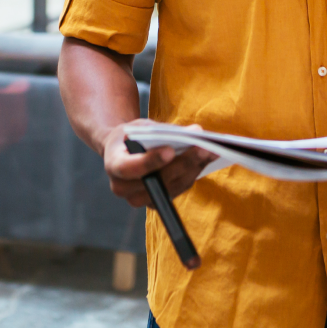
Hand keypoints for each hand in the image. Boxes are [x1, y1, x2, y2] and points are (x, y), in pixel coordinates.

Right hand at [102, 119, 216, 208]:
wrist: (122, 151)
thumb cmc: (132, 135)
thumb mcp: (141, 126)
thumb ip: (163, 130)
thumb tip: (195, 132)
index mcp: (114, 165)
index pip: (129, 168)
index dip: (150, 162)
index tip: (170, 151)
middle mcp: (123, 188)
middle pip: (157, 180)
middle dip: (183, 163)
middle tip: (204, 147)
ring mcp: (140, 198)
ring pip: (172, 186)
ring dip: (195, 167)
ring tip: (213, 150)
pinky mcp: (157, 201)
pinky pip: (179, 187)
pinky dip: (195, 171)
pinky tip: (209, 157)